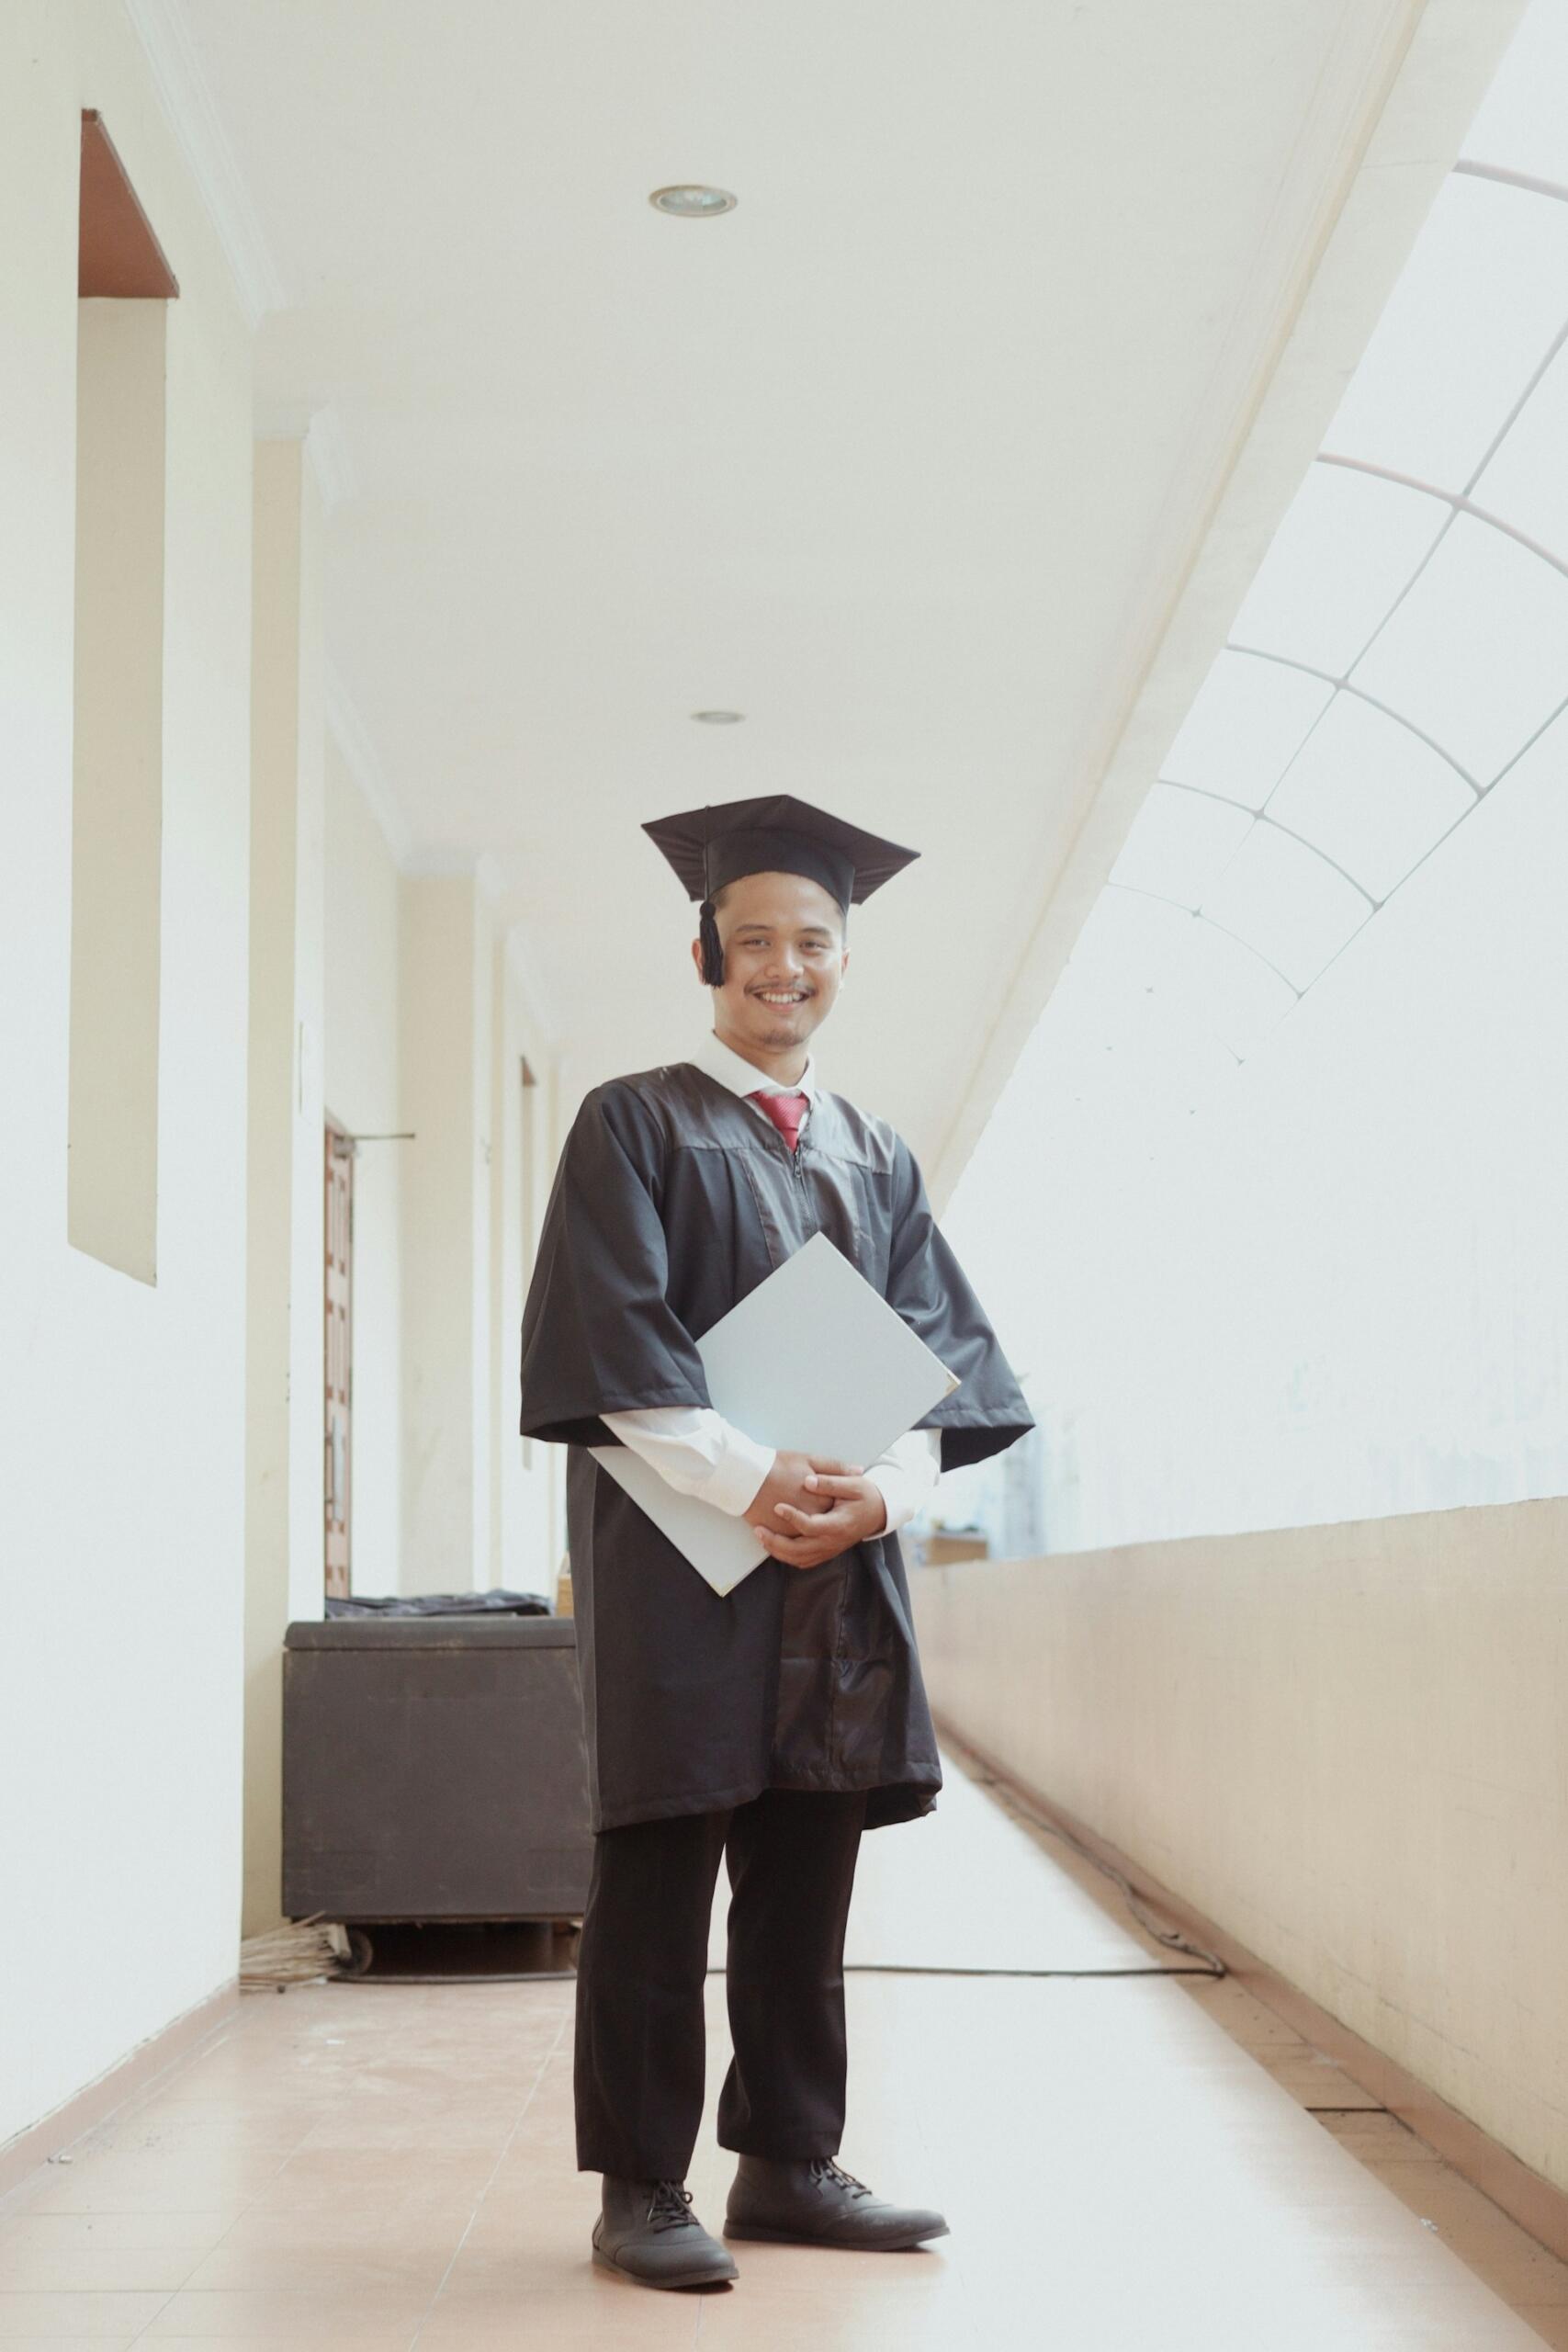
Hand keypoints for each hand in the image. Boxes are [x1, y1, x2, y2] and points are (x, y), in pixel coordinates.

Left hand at [749, 1454, 887, 1570]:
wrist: (879, 1512)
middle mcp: (833, 1542)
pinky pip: (804, 1561)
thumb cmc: (866, 1495)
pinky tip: (775, 1546)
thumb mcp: (853, 1483)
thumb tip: (808, 1481)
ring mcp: (830, 1550)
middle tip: (758, 1529)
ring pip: (799, 1559)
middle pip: (799, 1551)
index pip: (811, 1526)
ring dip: (778, 1552)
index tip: (777, 1507)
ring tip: (761, 1537)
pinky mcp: (827, 1552)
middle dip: (776, 1542)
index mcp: (839, 1524)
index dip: (793, 1517)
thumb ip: (830, 1482)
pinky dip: (788, 1556)